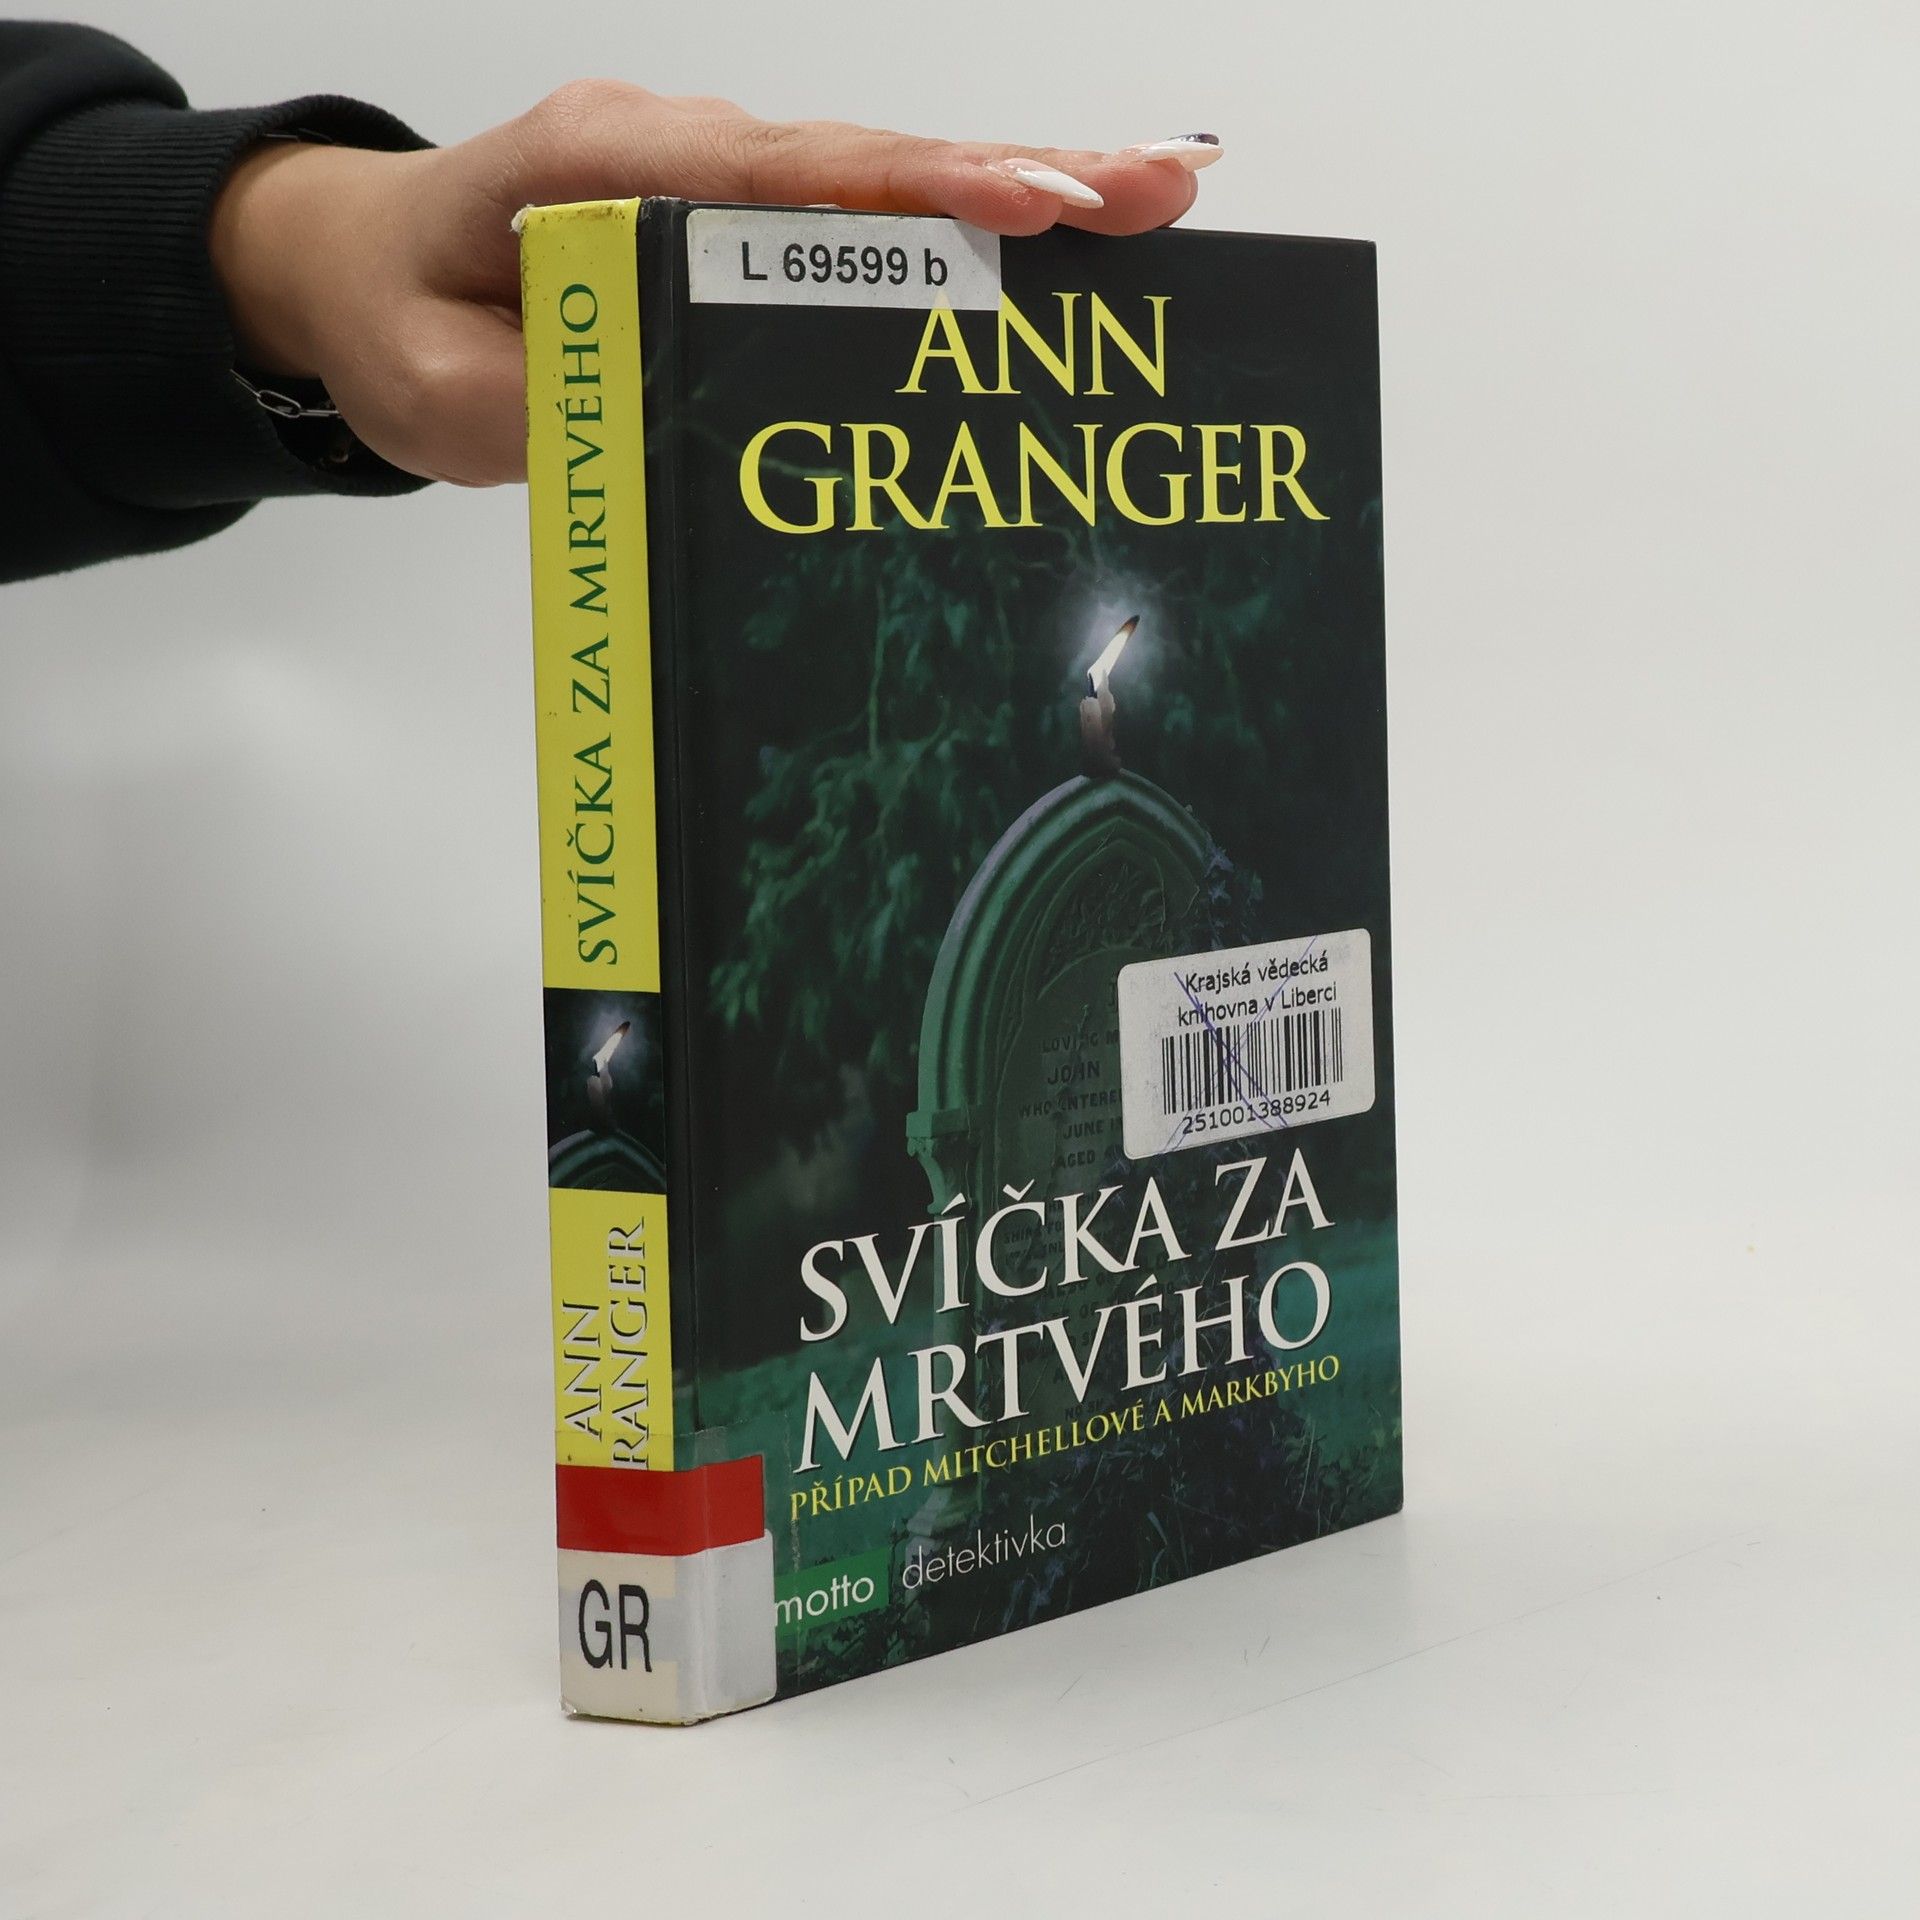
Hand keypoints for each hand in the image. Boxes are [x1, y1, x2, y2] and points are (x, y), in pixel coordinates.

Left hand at [208, 86, 1218, 486]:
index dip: (912, 196)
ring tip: (1149, 199)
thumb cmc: (402, 322)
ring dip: (1015, 189)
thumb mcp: (443, 396)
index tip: (1023, 209)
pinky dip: (960, 221)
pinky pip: (857, 213)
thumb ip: (558, 406)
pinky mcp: (734, 214)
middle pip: (864, 160)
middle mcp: (675, 147)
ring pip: (880, 179)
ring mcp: (712, 173)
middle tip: (1149, 192)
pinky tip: (1057, 231)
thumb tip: (684, 419)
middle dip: (1013, 176)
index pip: (780, 180)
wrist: (362, 270)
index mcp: (600, 166)